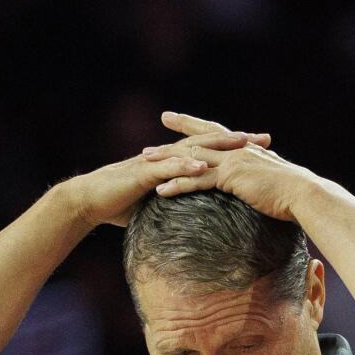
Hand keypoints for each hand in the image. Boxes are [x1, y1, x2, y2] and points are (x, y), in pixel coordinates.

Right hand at [60, 125, 272, 228]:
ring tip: (240, 145)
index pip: (209, 151)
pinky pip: (168, 167)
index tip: (263, 149)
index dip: (235, 149)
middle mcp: (167, 156)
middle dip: (235, 140)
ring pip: (190, 149)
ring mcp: (156, 162)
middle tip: (263, 138)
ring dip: (216, 146)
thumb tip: (199, 216)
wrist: (91, 201)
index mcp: (173, 162)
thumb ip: (179, 203)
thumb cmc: (122, 204)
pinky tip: (203, 166)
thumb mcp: (159, 204)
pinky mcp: (144, 173)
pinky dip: (186, 165)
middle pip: (206, 143)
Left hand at [141, 111, 313, 219]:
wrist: (304, 194)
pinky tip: (161, 191)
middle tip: (147, 148)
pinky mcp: (231, 178)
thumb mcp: (275, 178)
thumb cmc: (295, 192)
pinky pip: (198, 180)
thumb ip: (262, 175)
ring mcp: (232, 162)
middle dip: (169, 144)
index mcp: (245, 148)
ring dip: (166, 163)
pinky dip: (178, 185)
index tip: (172, 119)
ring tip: (145, 168)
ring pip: (191, 159)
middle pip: (196, 141)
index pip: (214, 131)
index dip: (192, 124)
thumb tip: (260, 183)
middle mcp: (235, 150)